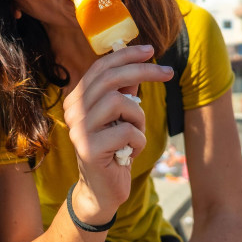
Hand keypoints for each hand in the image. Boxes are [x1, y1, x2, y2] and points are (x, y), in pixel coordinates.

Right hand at [62, 44, 173, 221]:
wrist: (101, 190)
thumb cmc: (114, 150)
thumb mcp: (119, 117)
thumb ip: (122, 91)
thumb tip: (138, 63)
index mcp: (77, 99)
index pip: (100, 67)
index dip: (126, 55)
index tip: (151, 50)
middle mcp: (73, 110)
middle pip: (110, 78)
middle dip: (143, 71)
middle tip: (168, 72)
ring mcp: (78, 129)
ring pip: (119, 102)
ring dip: (139, 117)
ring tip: (136, 133)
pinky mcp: (89, 148)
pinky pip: (127, 131)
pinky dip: (138, 141)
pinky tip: (130, 153)